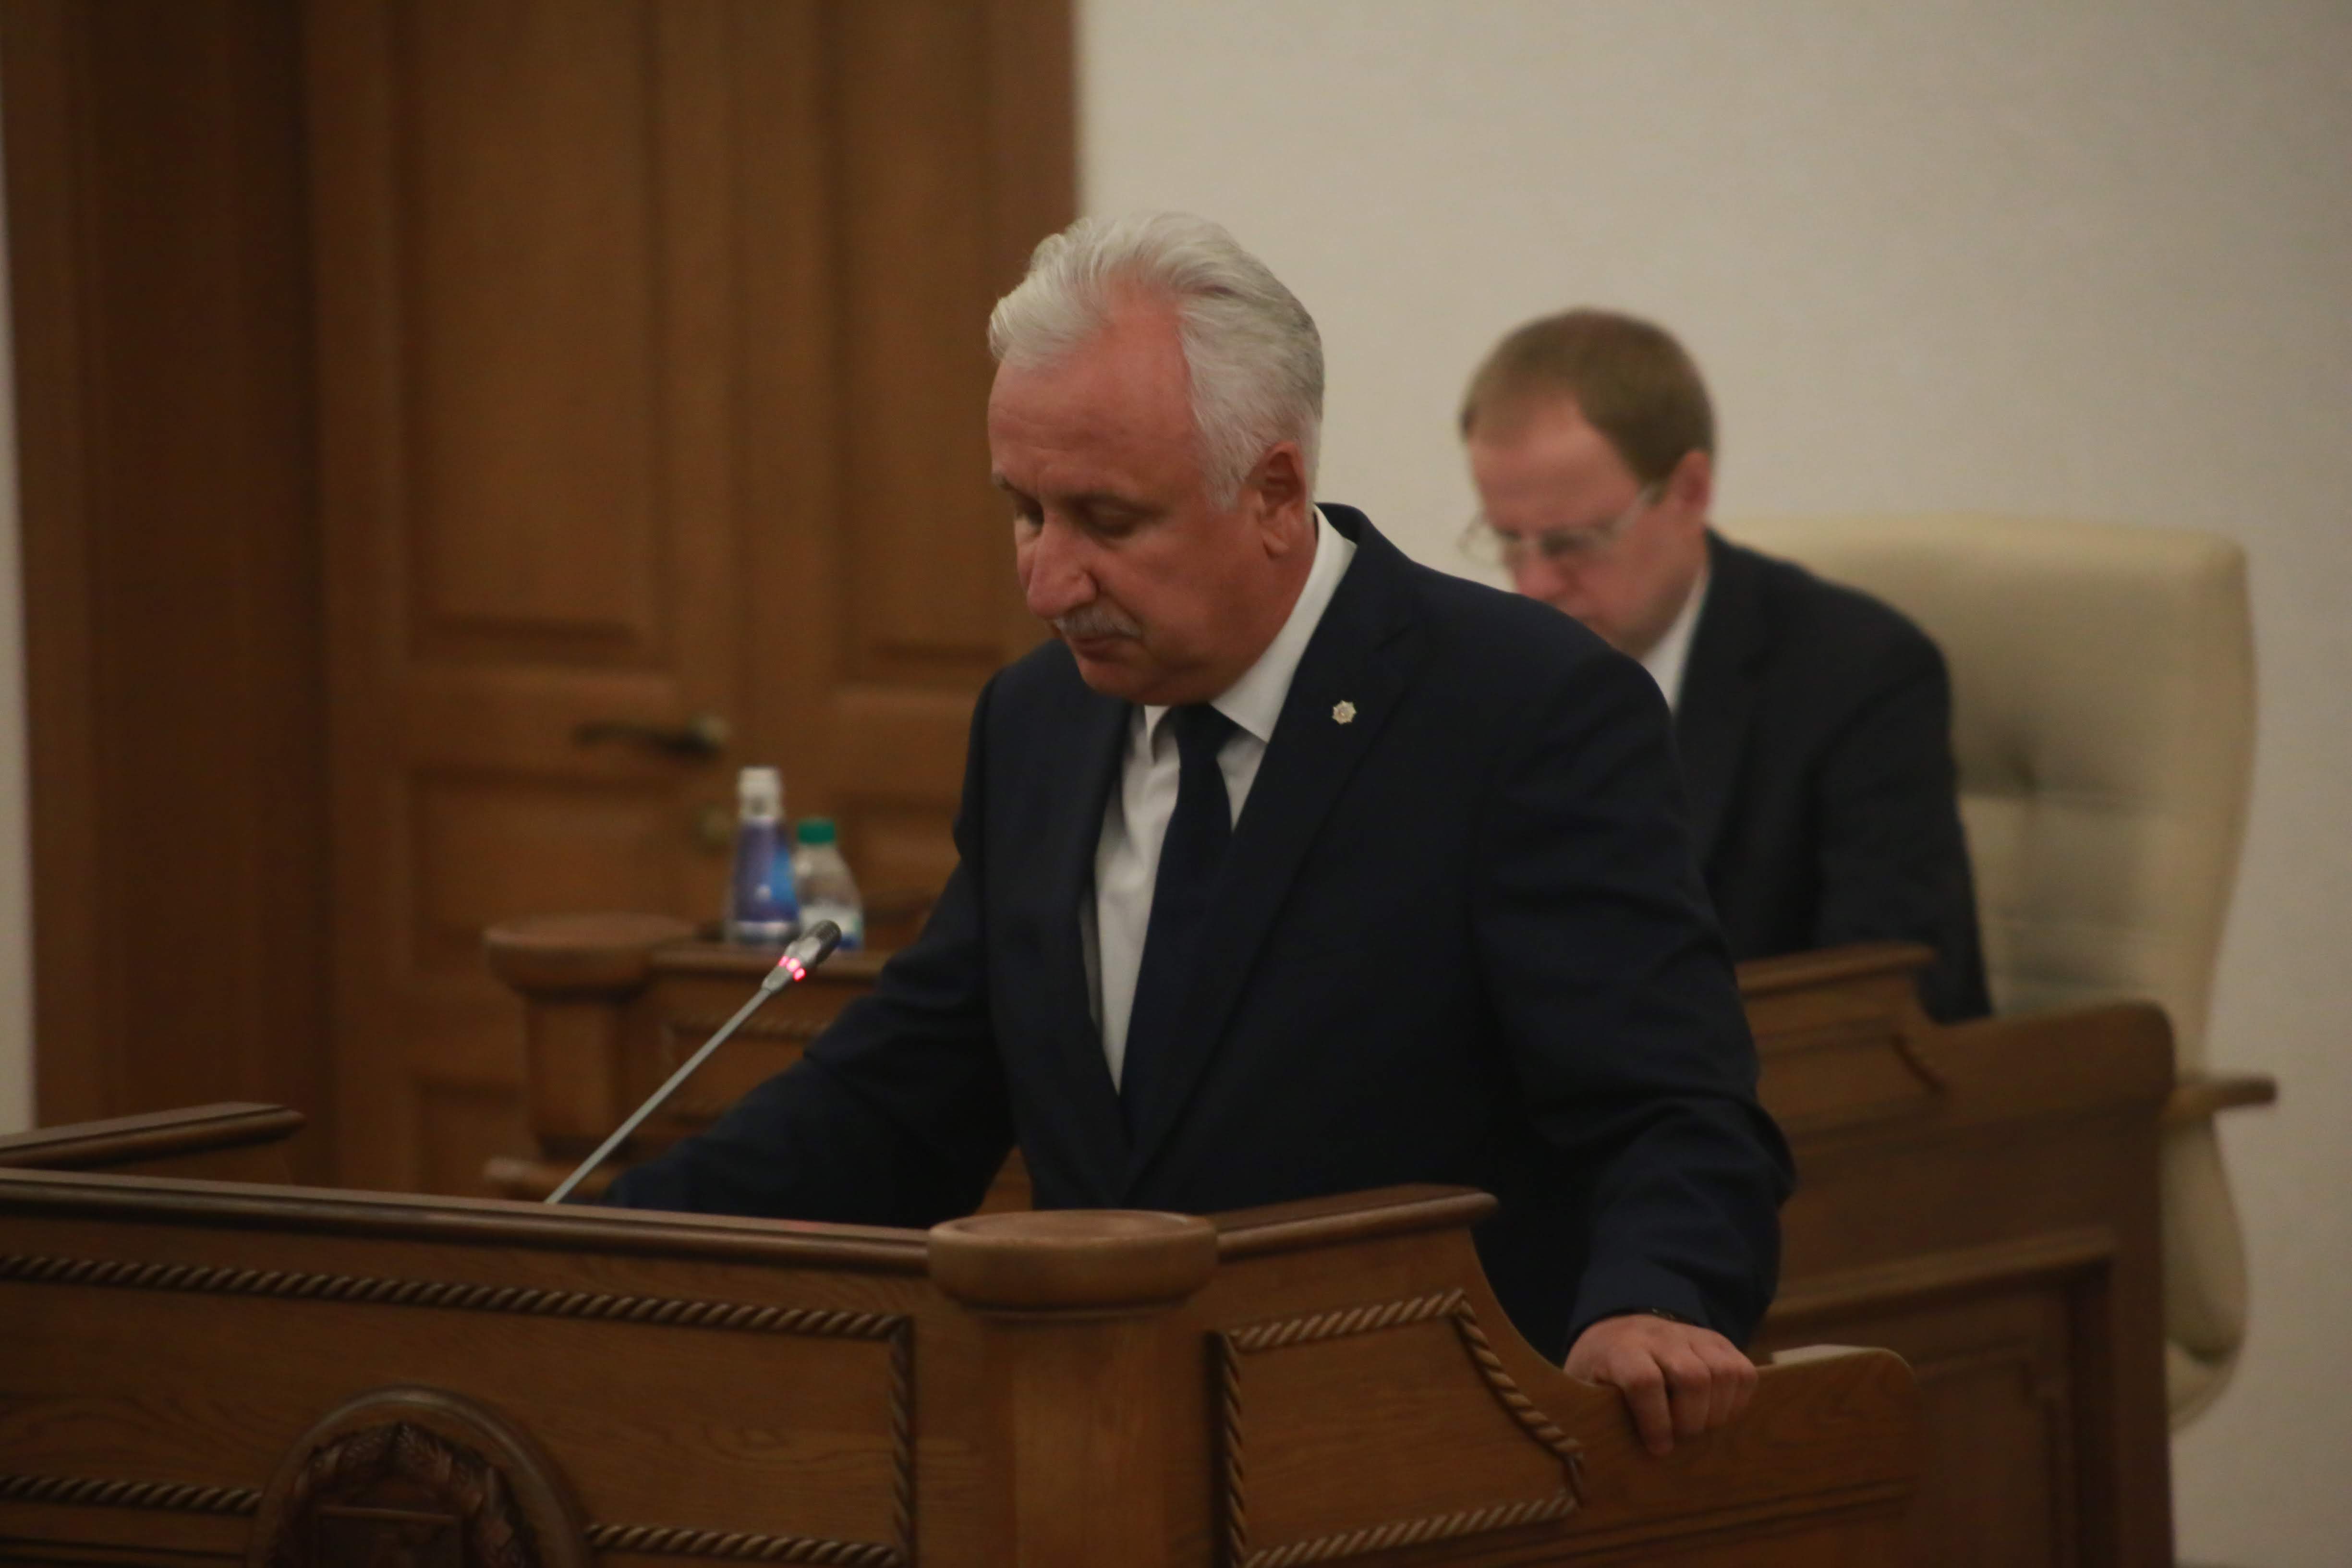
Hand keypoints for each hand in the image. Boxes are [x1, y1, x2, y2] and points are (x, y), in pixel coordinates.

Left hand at [1563, 1312, 1757, 1455]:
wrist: (1617, 1329)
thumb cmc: (1601, 1370)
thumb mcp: (1584, 1388)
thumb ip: (1595, 1413)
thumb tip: (1608, 1457)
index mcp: (1620, 1349)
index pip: (1644, 1381)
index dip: (1654, 1421)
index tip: (1658, 1448)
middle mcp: (1659, 1336)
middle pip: (1692, 1377)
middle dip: (1692, 1420)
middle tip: (1681, 1437)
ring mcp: (1692, 1335)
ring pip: (1724, 1372)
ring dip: (1718, 1411)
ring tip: (1701, 1426)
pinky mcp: (1717, 1341)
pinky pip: (1744, 1370)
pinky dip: (1738, 1399)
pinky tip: (1718, 1412)